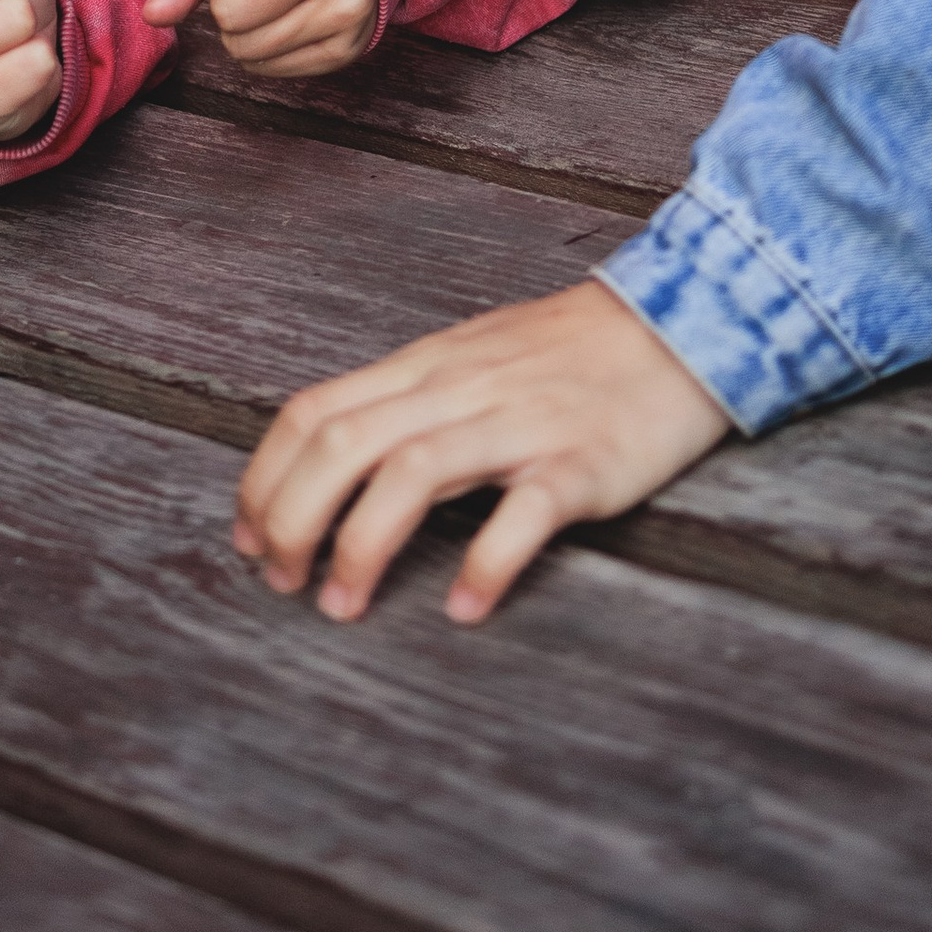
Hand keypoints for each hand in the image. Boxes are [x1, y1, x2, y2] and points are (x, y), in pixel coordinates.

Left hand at [234, 278, 727, 624]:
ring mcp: (522, 422)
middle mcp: (461, 388)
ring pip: (413, 471)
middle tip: (282, 584)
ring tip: (343, 607)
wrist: (683, 323)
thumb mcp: (470, 358)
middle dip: (293, 519)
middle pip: (343, 443)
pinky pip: (523, 512)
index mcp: (426, 366)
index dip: (266, 479)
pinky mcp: (582, 461)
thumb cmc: (568, 353)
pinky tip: (465, 607)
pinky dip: (486, 564)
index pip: (314, 411)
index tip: (249, 538)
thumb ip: (407, 401)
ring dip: (361, 547)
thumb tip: (330, 460)